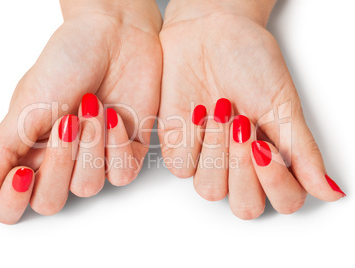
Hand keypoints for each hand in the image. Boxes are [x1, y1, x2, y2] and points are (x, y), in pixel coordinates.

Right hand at [0, 0, 162, 223]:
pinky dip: (118, 146)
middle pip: (51, 201)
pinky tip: (113, 116)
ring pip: (89, 188)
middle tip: (65, 123)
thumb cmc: (68, 61)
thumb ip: (3, 148)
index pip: (11, 203)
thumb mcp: (28, 103)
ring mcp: (94, 158)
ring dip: (91, 146)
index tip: (22, 173)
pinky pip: (122, 174)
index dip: (13, 200)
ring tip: (92, 106)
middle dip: (59, 163)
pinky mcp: (126, 152)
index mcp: (28, 150)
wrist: (114, 36)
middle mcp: (60, 160)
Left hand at [158, 0, 344, 218]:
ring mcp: (207, 158)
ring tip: (221, 112)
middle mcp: (239, 164)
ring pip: (209, 191)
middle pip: (244, 205)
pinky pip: (181, 167)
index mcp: (271, 157)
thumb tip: (329, 190)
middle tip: (243, 126)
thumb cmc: (248, 61)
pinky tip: (197, 111)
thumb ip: (301, 150)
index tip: (266, 146)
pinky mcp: (178, 146)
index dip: (276, 182)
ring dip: (216, 153)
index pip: (283, 200)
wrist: (209, 32)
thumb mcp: (281, 104)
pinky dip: (191, 140)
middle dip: (243, 168)